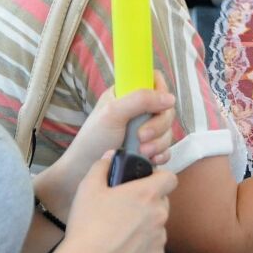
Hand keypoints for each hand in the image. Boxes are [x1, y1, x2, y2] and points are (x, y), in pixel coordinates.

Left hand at [42, 71, 174, 219]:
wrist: (82, 172)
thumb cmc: (92, 139)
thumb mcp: (113, 113)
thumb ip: (140, 100)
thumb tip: (170, 98)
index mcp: (127, 93)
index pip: (154, 80)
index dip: (160, 90)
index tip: (157, 106)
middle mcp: (137, 109)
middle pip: (165, 108)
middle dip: (158, 125)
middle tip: (141, 137)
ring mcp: (144, 130)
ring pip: (167, 130)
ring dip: (158, 142)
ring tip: (142, 152)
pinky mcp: (148, 149)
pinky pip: (166, 148)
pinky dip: (161, 154)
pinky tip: (151, 160)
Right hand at [62, 153, 177, 252]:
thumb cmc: (88, 225)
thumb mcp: (89, 187)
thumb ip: (102, 166)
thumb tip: (111, 155)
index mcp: (147, 194)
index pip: (170, 178)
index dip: (160, 177)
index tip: (147, 181)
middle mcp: (159, 215)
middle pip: (162, 202)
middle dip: (149, 202)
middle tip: (127, 207)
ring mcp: (160, 238)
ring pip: (158, 225)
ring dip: (146, 225)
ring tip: (122, 230)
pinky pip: (154, 247)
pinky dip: (143, 246)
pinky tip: (125, 247)